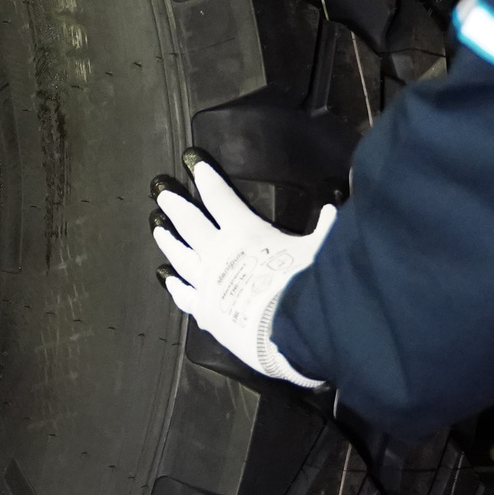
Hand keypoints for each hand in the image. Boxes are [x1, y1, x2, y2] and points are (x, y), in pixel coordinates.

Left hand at [151, 152, 332, 386]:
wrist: (283, 330)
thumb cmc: (301, 283)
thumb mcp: (318, 250)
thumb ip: (325, 229)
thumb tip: (335, 209)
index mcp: (243, 232)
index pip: (221, 199)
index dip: (207, 180)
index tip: (194, 164)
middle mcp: (217, 253)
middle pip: (190, 223)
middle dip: (176, 205)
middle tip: (160, 191)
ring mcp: (205, 282)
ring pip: (180, 256)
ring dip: (169, 240)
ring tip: (158, 229)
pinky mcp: (203, 310)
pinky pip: (183, 294)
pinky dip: (174, 285)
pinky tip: (167, 279)